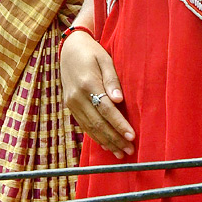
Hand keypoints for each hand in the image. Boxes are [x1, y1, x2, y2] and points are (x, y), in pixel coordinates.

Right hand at [60, 31, 134, 156]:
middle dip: (115, 138)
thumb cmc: (91, 52)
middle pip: (98, 123)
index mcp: (88, 83)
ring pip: (90, 127)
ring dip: (106, 141)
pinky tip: (105, 144)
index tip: (132, 136)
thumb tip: (119, 99)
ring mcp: (71, 102)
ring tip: (120, 152)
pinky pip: (83, 125)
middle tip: (129, 150)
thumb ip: (112, 80)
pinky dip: (95, 136)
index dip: (119, 124)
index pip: (106, 109)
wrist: (69, 48)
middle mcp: (77, 96)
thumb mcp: (105, 59)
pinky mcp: (69, 106)